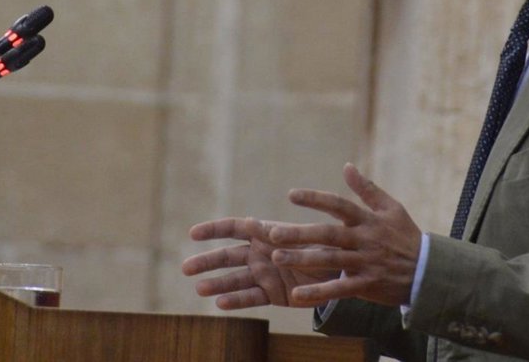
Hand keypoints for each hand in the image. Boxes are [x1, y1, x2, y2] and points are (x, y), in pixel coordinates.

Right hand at [182, 216, 338, 309]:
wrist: (343, 269)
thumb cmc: (326, 244)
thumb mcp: (306, 234)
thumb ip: (282, 232)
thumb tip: (255, 224)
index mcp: (266, 233)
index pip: (234, 228)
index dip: (214, 229)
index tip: (193, 233)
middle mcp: (260, 253)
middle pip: (228, 256)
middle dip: (207, 260)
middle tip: (185, 268)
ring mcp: (264, 274)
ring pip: (235, 279)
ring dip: (217, 283)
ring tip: (199, 289)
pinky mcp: (273, 294)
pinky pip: (251, 297)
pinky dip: (236, 301)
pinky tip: (219, 304)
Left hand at [267, 163, 421, 307]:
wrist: (428, 271)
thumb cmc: (406, 236)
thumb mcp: (392, 208)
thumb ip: (367, 189)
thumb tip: (346, 167)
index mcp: (368, 219)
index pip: (339, 205)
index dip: (316, 199)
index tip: (291, 195)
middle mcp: (364, 240)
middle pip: (328, 234)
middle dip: (300, 233)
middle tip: (272, 233)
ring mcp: (365, 263)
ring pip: (330, 261)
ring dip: (302, 259)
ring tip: (276, 257)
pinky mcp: (366, 286)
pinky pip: (339, 290)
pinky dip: (319, 294)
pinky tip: (297, 295)